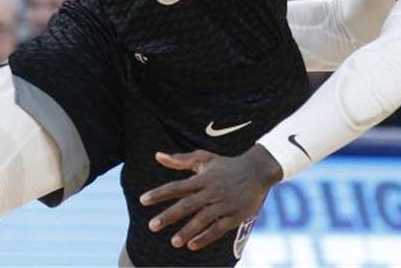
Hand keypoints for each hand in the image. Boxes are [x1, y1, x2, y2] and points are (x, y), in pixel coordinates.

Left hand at [139, 146, 282, 250]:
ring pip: (203, 219)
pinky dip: (206, 237)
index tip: (142, 200)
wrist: (258, 170)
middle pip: (187, 204)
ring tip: (173, 242)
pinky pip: (219, 228)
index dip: (159, 193)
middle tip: (152, 226)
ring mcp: (223, 204)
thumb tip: (157, 155)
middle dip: (169, 215)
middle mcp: (211, 191)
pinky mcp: (235, 215)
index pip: (177, 186)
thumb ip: (180, 160)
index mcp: (202, 178)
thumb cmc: (227, 165)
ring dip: (188, 230)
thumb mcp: (205, 159)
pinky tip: (192, 245)